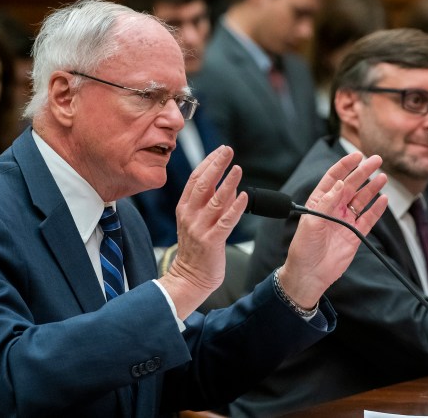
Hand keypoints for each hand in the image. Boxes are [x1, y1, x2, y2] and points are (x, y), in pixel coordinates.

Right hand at [159, 145, 246, 317]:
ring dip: (228, 182)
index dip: (208, 162)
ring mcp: (199, 228)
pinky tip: (243, 196)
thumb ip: (210, 203)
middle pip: (203, 184)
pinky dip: (235, 207)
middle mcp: (190, 215)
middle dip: (216, 165)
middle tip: (228, 150)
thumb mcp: (196, 222)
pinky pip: (225, 221)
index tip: (221, 150)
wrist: (189, 277)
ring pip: (215, 200)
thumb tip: (230, 185)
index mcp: (184, 208)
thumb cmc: (196, 250)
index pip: (195, 179)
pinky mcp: (211, 241)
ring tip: (238, 168)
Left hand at [278, 152, 387, 308]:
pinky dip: (376, 209)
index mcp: (319, 202)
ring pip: (361, 200)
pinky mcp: (355, 235)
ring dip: (372, 188)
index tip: (357, 155)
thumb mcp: (311, 222)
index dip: (345, 166)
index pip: (333, 178)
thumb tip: (340, 184)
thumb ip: (327, 202)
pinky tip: (384, 199)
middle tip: (376, 160)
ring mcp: (345, 221)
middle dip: (363, 172)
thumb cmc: (304, 248)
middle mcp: (333, 209)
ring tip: (382, 177)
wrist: (310, 274)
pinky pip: (368, 219)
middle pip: (351, 186)